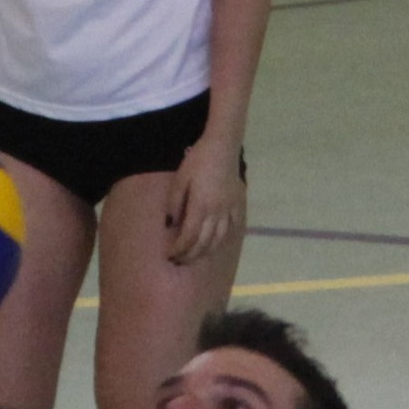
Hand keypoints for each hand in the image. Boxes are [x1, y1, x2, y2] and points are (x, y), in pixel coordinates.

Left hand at [166, 131, 247, 265]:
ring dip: (206, 252)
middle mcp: (217, 213)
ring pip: (219, 239)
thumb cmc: (198, 161)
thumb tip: (170, 226)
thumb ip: (175, 204)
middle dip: (191, 255)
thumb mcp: (180, 179)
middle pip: (204, 243)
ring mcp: (230, 210)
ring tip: (196, 257)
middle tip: (180, 262)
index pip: (189, 237)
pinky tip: (217, 244)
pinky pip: (233, 229)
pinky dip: (224, 240)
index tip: (170, 255)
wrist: (223, 147)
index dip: (179, 249)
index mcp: (201, 207)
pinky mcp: (238, 205)